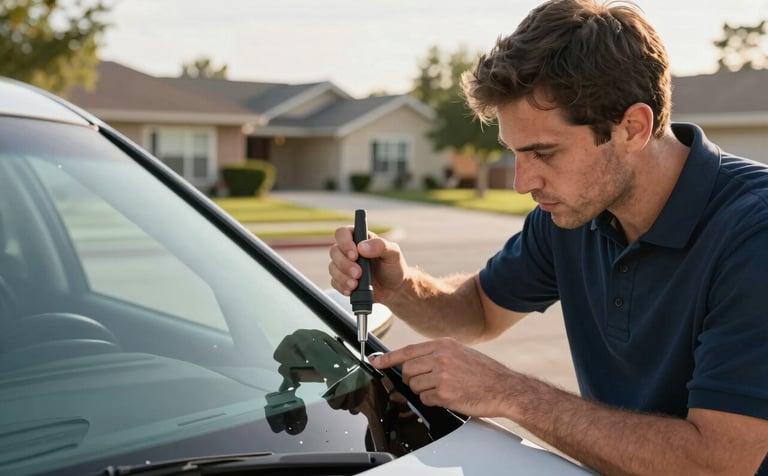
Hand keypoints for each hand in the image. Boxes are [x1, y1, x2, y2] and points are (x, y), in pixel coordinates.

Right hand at [328, 226, 407, 303]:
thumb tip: (362, 247)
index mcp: (360, 238)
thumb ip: (380, 246)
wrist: (395, 289)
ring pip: (332, 268)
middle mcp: (349, 250)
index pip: (343, 233)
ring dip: (343, 277)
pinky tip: (352, 289)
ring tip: (356, 284)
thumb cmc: (394, 267)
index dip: (345, 242)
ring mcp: (345, 266)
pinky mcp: (343, 280)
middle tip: (358, 272)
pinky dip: (342, 286)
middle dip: (344, 264)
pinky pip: (335, 282)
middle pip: (335, 251)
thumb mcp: (393, 253)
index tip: (355, 254)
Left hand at [369, 338, 515, 417]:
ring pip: (415, 386)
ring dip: (424, 391)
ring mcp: (442, 375)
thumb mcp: (462, 352)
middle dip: (412, 380)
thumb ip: (439, 353)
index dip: (389, 358)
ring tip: (442, 390)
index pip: (408, 350)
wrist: (505, 388)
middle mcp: (442, 357)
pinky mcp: (445, 393)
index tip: (376, 361)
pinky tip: (448, 397)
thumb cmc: (485, 372)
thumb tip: (415, 360)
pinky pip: (426, 399)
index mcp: (445, 345)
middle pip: (408, 370)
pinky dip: (433, 401)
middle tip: (424, 383)